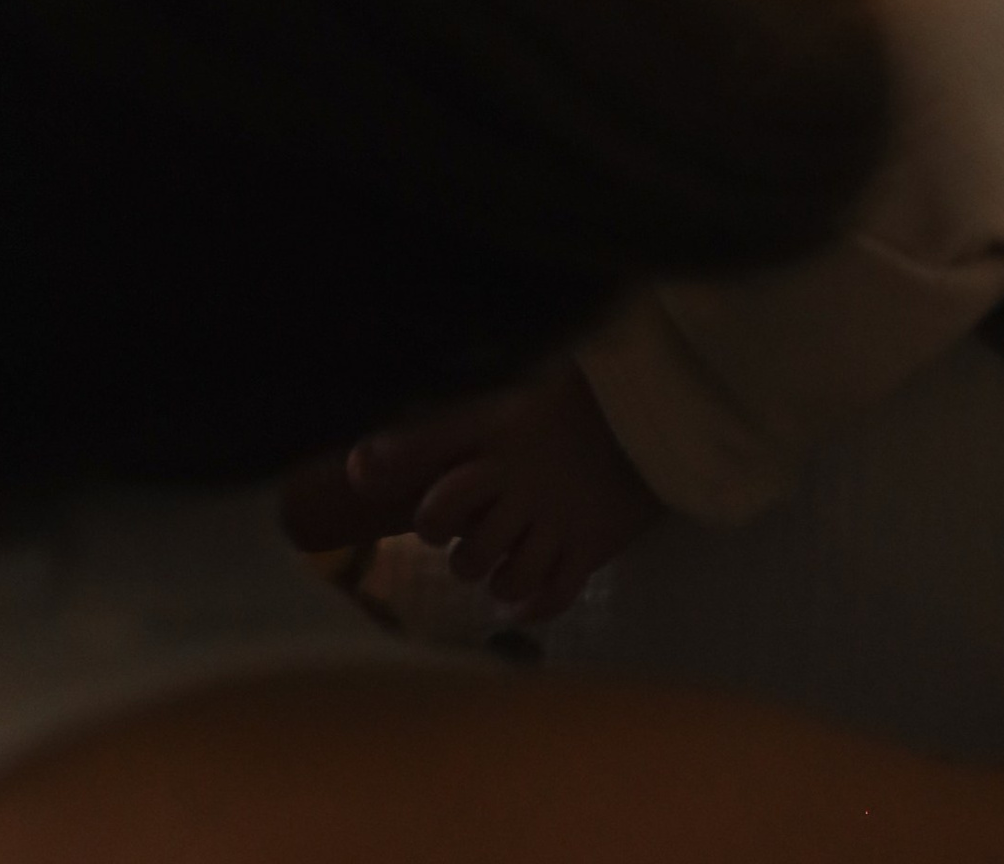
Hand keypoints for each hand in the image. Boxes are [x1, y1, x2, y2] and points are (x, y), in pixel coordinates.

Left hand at [278, 362, 661, 622]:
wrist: (650, 408)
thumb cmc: (562, 399)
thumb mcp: (495, 400)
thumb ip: (427, 433)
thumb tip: (354, 466)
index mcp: (494, 440)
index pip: (435, 488)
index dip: (419, 508)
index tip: (420, 506)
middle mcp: (521, 485)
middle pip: (468, 551)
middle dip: (461, 553)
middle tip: (471, 539)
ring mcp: (558, 519)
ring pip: (507, 579)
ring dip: (496, 579)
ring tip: (500, 565)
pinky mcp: (592, 544)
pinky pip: (553, 594)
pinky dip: (532, 603)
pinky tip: (523, 596)